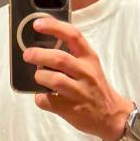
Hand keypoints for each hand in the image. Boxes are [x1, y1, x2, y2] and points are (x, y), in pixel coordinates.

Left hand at [22, 17, 133, 140]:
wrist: (111, 115)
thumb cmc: (95, 87)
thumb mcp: (90, 66)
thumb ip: (72, 55)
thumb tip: (43, 46)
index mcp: (89, 58)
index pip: (73, 36)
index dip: (53, 27)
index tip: (37, 24)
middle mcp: (86, 73)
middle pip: (59, 59)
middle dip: (38, 54)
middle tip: (27, 54)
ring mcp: (79, 92)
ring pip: (54, 79)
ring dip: (40, 76)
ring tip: (38, 77)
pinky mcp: (71, 109)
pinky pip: (47, 101)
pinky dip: (40, 98)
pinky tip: (43, 96)